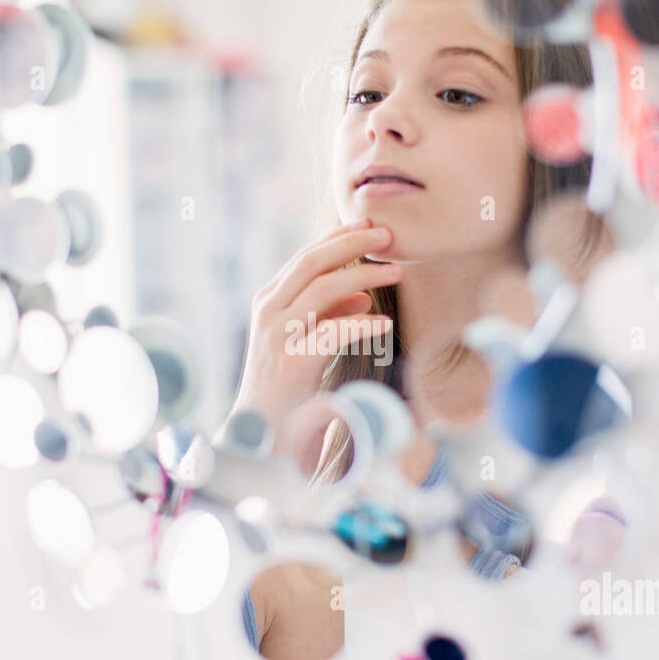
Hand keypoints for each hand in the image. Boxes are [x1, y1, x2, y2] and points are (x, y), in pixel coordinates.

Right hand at [221, 219, 399, 447]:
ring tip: (397, 272)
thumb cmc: (288, 390)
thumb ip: (328, 317)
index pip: (305, 257)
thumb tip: (363, 296)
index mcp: (269, 301)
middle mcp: (269, 311)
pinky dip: (362, 324)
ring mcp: (277, 335)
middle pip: (312, 262)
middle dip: (352, 243)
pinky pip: (332, 332)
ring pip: (322, 289)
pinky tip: (385, 322)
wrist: (261, 435)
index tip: (370, 225)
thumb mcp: (306, 343)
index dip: (339, 238)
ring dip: (364, 276)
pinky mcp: (293, 361)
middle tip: (387, 235)